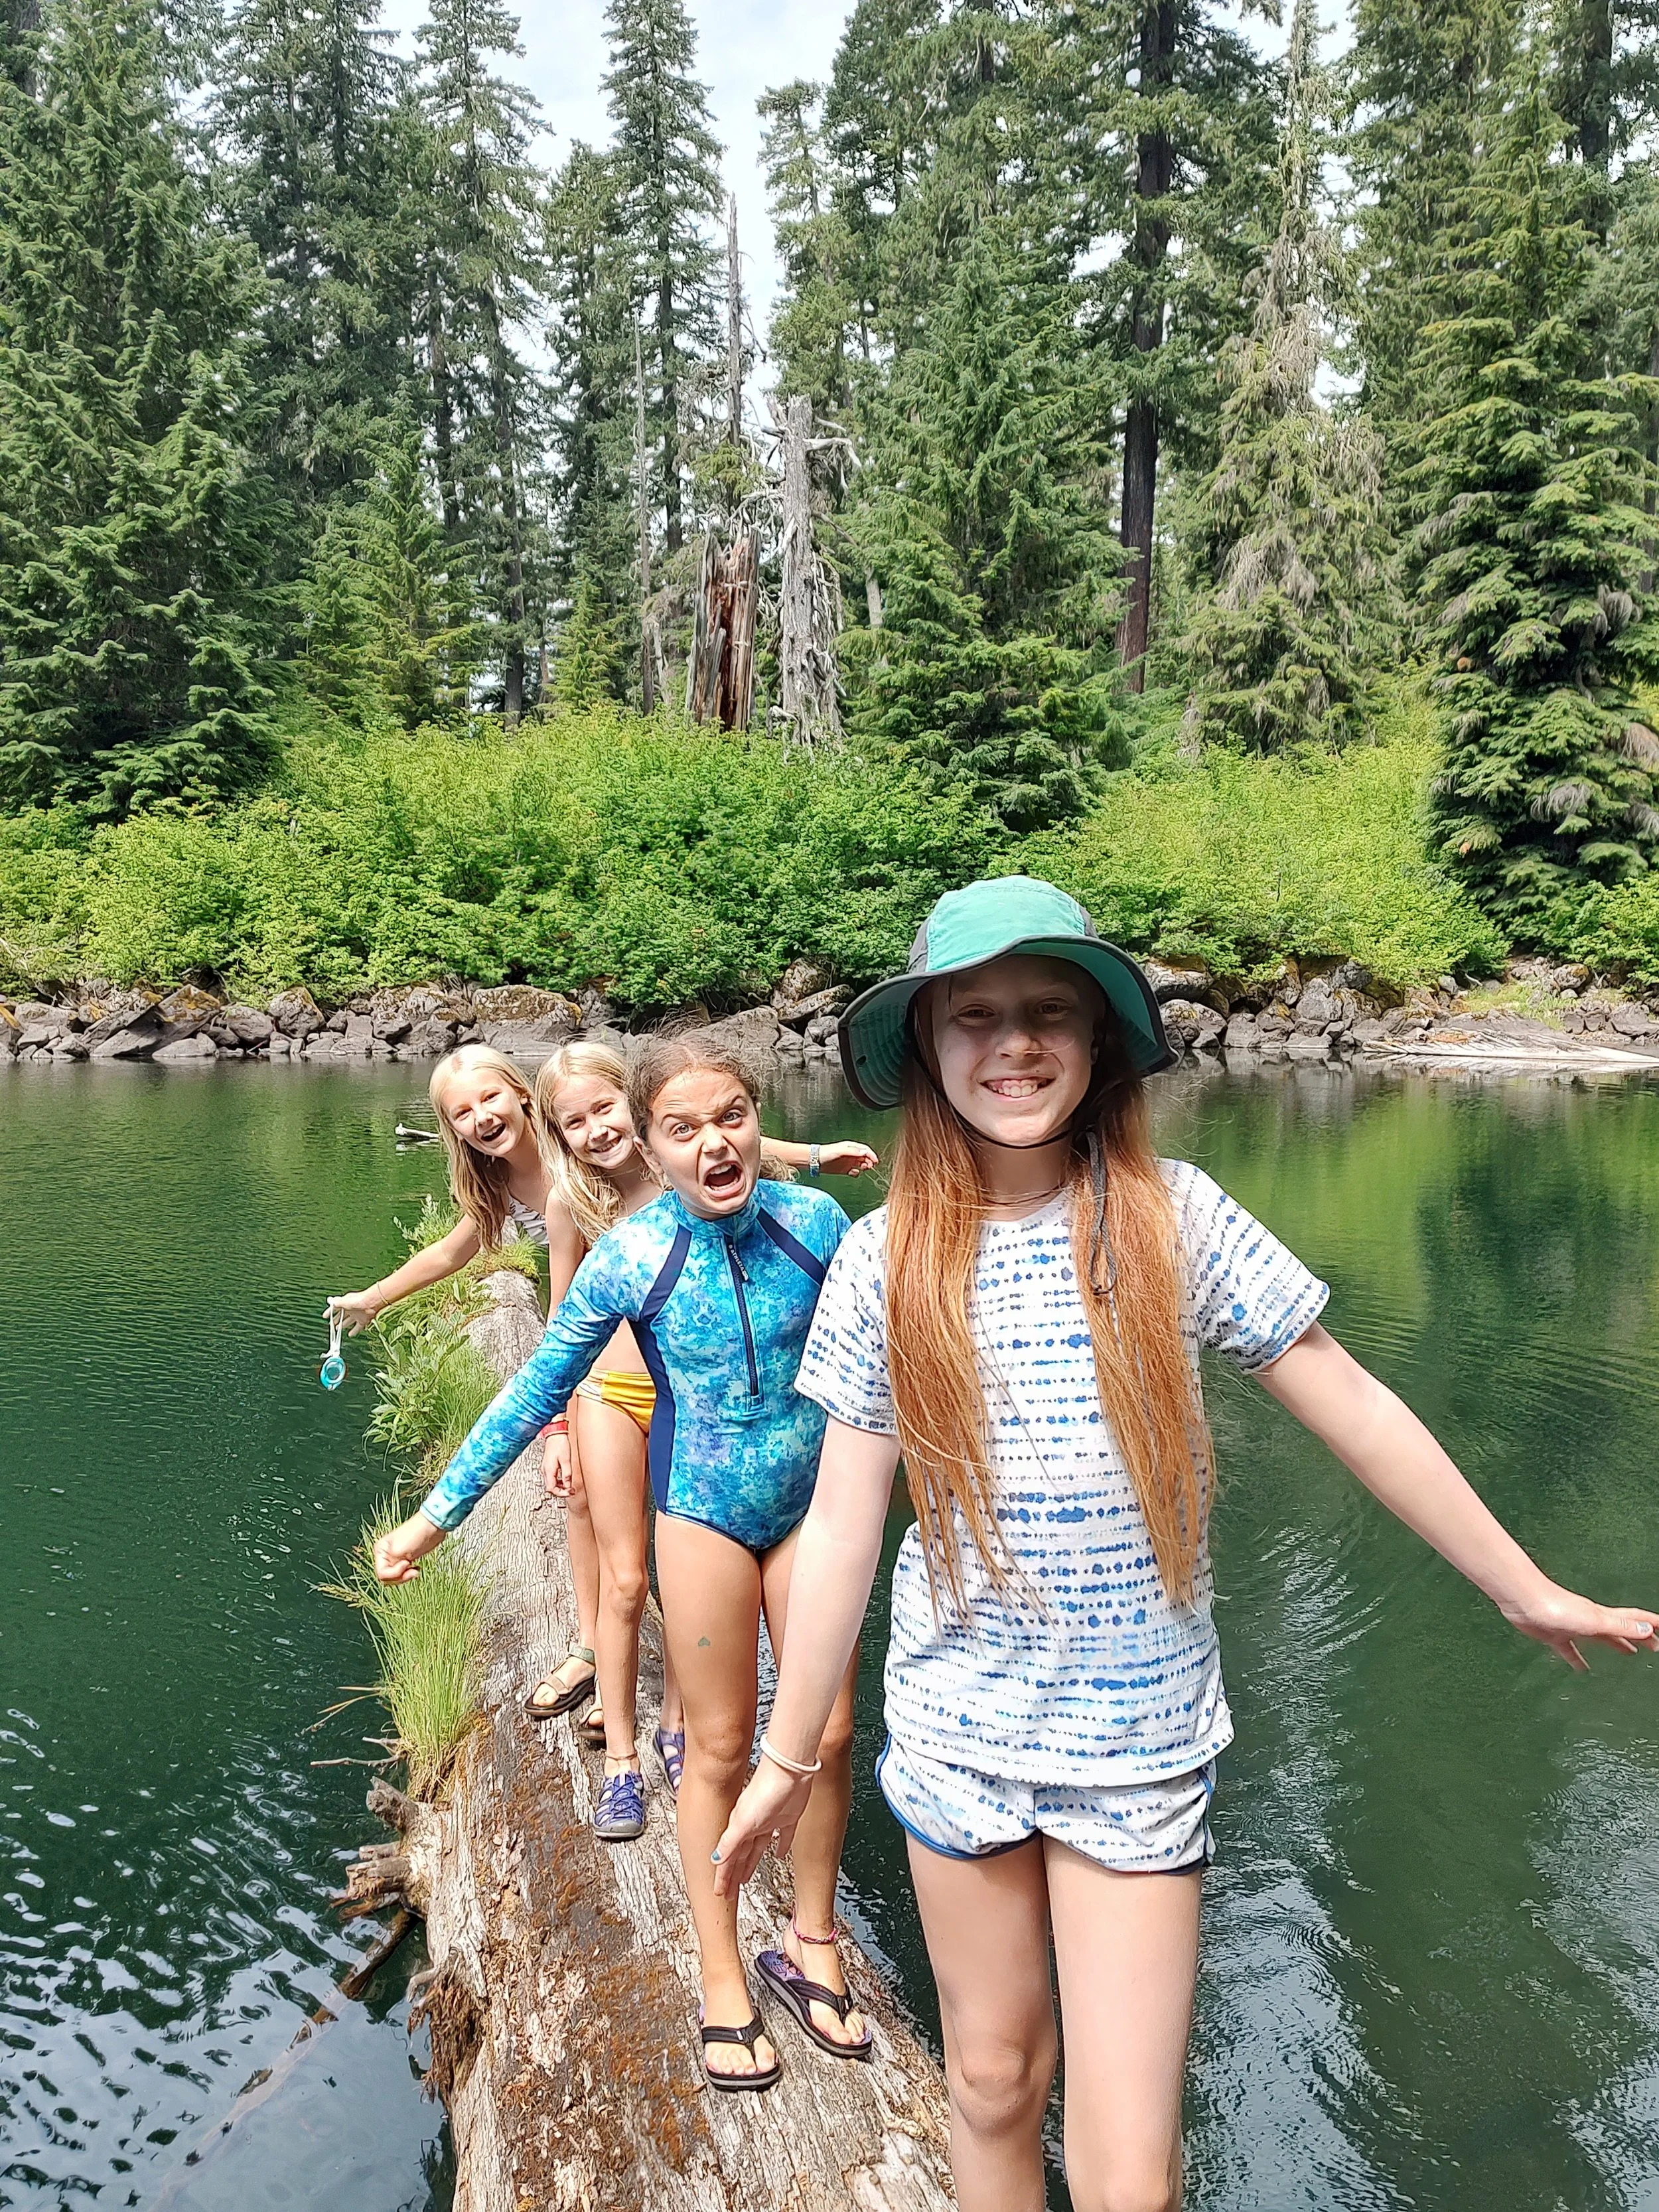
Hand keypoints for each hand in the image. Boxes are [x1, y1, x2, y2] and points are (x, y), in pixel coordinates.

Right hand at [327, 1292, 378, 1335]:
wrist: (372, 1302)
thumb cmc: (359, 1300)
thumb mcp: (344, 1301)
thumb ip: (336, 1302)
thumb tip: (330, 1301)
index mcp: (345, 1303)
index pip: (335, 1308)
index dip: (329, 1312)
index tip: (325, 1316)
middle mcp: (351, 1309)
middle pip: (342, 1315)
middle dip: (336, 1319)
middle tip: (332, 1324)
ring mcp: (357, 1315)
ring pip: (348, 1321)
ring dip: (343, 1325)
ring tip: (338, 1329)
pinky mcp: (363, 1320)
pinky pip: (357, 1327)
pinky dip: (354, 1331)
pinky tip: (350, 1334)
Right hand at [373, 1513, 446, 1583]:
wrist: (431, 1527)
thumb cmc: (415, 1535)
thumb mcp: (398, 1551)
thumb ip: (391, 1566)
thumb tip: (395, 1574)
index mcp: (380, 1551)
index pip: (382, 1573)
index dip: (394, 1573)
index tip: (406, 1563)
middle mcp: (385, 1556)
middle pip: (387, 1578)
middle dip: (400, 1577)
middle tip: (412, 1570)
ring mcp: (395, 1559)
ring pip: (395, 1578)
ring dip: (405, 1577)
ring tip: (415, 1570)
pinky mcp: (406, 1560)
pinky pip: (403, 1575)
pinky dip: (409, 1575)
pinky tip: (417, 1569)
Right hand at [541, 1428, 570, 1497]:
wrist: (555, 1434)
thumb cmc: (560, 1444)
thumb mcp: (566, 1460)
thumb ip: (567, 1474)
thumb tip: (568, 1485)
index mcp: (549, 1470)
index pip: (551, 1489)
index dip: (560, 1493)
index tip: (569, 1493)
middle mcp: (545, 1470)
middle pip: (550, 1488)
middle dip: (560, 1492)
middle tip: (570, 1491)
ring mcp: (545, 1468)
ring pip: (550, 1483)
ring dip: (559, 1487)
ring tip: (569, 1487)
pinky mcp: (547, 1466)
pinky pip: (551, 1478)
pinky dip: (558, 1482)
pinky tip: (564, 1480)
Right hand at [711, 1758, 814, 1896]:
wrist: (790, 1771)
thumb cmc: (765, 1790)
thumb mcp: (743, 1821)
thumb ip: (730, 1842)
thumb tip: (715, 1860)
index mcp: (739, 1827)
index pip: (728, 1858)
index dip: (723, 1876)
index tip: (719, 1892)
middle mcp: (752, 1825)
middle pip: (741, 1856)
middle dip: (733, 1874)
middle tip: (729, 1891)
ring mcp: (770, 1821)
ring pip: (758, 1849)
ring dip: (751, 1863)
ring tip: (746, 1878)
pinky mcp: (788, 1818)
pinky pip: (783, 1838)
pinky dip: (780, 1847)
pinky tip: (779, 1854)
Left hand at [818, 1141, 877, 1176]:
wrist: (815, 1160)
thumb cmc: (826, 1153)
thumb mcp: (841, 1150)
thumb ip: (853, 1151)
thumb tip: (864, 1152)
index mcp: (851, 1147)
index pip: (865, 1150)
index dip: (871, 1155)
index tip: (875, 1161)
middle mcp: (850, 1154)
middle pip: (865, 1157)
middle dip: (869, 1161)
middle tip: (870, 1166)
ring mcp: (848, 1162)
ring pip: (861, 1164)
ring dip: (864, 1167)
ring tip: (863, 1169)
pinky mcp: (844, 1169)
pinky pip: (854, 1171)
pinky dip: (856, 1173)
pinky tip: (854, 1173)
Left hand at [1498, 1579, 1657, 1670]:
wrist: (1522, 1600)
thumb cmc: (1554, 1606)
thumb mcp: (1594, 1620)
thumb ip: (1619, 1626)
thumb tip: (1646, 1631)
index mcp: (1602, 1617)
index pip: (1634, 1620)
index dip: (1651, 1625)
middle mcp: (1590, 1621)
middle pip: (1621, 1629)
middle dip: (1640, 1636)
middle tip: (1654, 1645)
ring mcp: (1573, 1627)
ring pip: (1600, 1638)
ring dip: (1615, 1645)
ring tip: (1628, 1653)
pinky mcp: (1555, 1635)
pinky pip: (1570, 1650)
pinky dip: (1578, 1659)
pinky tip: (1580, 1668)